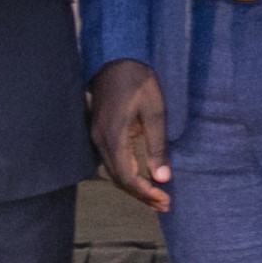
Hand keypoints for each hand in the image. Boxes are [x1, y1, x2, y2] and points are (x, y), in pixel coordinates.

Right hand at [89, 57, 170, 210]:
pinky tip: (141, 176)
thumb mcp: (154, 112)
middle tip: (164, 204)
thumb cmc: (139, 82)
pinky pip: (111, 161)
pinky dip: (126, 173)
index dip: (145, 193)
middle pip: (118, 180)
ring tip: (155, 195)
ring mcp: (96, 136)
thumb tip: (162, 178)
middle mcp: (100, 141)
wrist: (115, 58)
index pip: (127, 178)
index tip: (165, 200)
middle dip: (141, 195)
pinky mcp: (99, 132)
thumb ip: (157, 146)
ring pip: (113, 172)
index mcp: (114, 138)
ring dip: (134, 186)